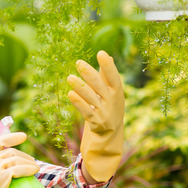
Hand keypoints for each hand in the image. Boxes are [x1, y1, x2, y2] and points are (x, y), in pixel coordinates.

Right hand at [0, 132, 40, 187]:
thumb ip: (1, 164)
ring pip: (16, 160)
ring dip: (29, 163)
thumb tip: (25, 159)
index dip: (12, 138)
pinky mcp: (0, 177)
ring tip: (36, 169)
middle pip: (12, 153)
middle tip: (34, 165)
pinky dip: (27, 169)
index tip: (23, 136)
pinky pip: (17, 169)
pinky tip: (33, 171)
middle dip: (26, 157)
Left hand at [67, 51, 124, 181]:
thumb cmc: (109, 107)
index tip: (101, 53)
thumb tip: (106, 55)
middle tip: (78, 62)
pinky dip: (78, 103)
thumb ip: (107, 76)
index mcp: (117, 92)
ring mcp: (104, 112)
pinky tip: (70, 94)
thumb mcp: (112, 93)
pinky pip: (86, 111)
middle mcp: (112, 102)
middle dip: (89, 74)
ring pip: (91, 98)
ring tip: (70, 77)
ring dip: (80, 87)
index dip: (108, 66)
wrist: (111, 134)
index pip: (114, 77)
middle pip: (100, 86)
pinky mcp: (95, 122)